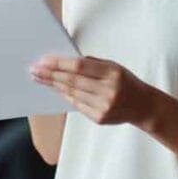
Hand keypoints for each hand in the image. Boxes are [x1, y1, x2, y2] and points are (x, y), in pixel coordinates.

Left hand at [30, 56, 157, 126]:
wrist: (143, 106)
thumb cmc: (125, 81)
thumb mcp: (114, 66)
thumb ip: (92, 64)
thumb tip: (65, 61)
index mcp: (113, 73)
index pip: (80, 66)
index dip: (60, 63)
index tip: (44, 60)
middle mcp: (108, 91)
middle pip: (73, 81)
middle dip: (51, 75)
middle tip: (35, 70)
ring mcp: (104, 106)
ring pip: (72, 94)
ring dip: (53, 85)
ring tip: (40, 78)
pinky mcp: (99, 118)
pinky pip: (77, 105)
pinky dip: (64, 95)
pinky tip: (55, 89)